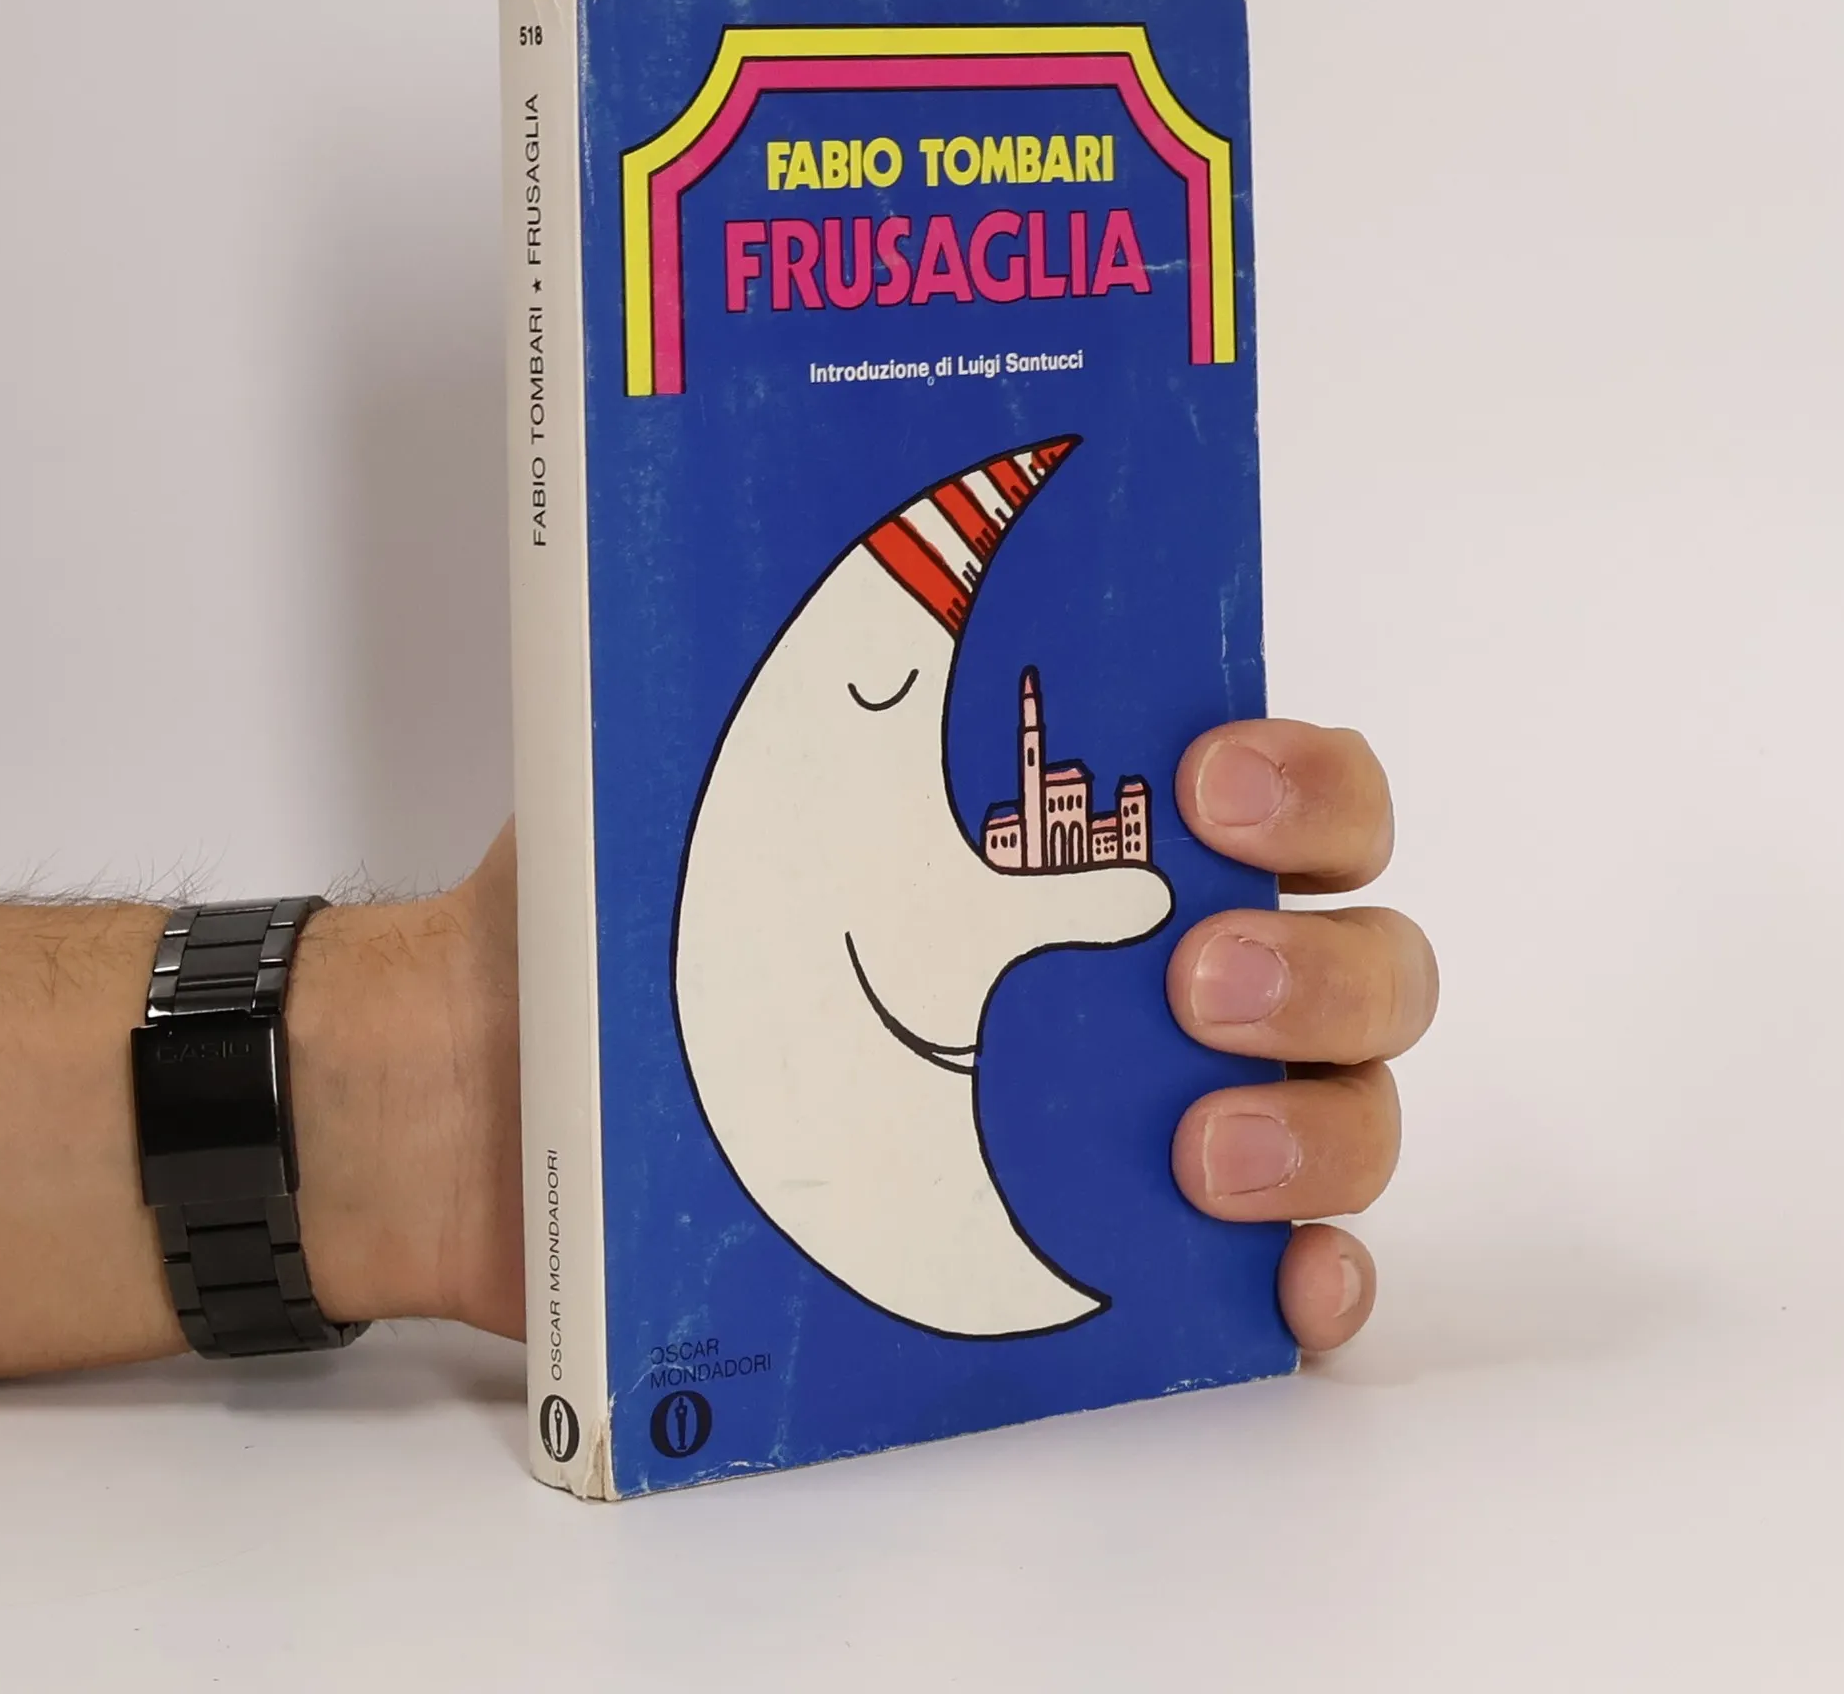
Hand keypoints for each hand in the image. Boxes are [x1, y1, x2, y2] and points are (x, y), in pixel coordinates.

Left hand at [419, 720, 1433, 1351]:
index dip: (1303, 781)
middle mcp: (1143, 973)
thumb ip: (833, 679)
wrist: (482, 1112)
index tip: (1206, 786)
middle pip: (1361, 955)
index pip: (1285, 790)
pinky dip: (1311, 1281)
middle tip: (1193, 975)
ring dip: (1320, 1124)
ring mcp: (1141, 1118)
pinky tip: (1278, 1286)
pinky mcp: (1110, 1258)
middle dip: (1317, 963)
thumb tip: (926, 558)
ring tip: (1196, 1147)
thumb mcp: (719, 783)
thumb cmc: (611, 932)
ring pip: (1346, 1112)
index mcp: (1069, 841)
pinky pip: (1276, 1278)